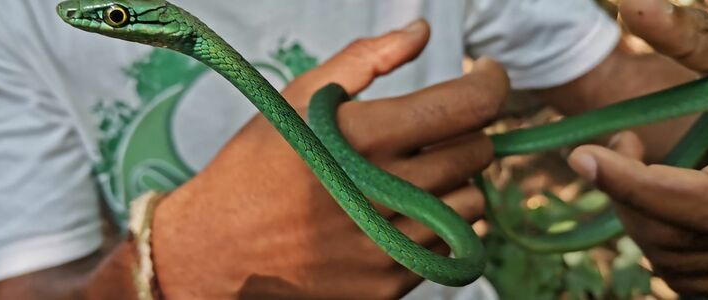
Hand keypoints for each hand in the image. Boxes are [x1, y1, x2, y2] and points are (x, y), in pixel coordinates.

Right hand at [150, 20, 509, 298]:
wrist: (216, 248)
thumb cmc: (256, 166)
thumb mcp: (299, 99)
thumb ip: (365, 59)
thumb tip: (420, 31)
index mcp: (362, 137)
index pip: (467, 106)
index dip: (490, 82)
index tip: (485, 76)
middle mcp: (381, 193)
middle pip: (477, 153)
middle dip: (465, 132)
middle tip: (432, 131)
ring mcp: (387, 245)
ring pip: (473, 204)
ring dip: (454, 184)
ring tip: (412, 177)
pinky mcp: (387, 284)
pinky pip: (449, 248)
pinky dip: (435, 226)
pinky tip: (398, 215)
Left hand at [566, 1, 707, 294]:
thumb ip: (694, 38)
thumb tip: (632, 6)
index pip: (690, 201)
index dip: (630, 182)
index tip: (581, 156)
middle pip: (669, 234)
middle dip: (629, 190)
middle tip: (621, 148)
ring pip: (668, 259)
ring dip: (640, 213)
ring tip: (648, 167)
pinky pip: (679, 277)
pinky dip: (660, 238)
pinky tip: (669, 201)